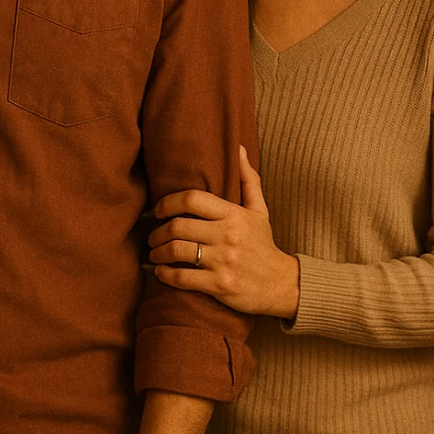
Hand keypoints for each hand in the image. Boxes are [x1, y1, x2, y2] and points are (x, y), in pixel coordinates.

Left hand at [148, 145, 299, 317]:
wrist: (281, 284)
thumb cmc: (263, 245)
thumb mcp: (260, 211)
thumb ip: (248, 180)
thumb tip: (239, 148)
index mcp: (234, 215)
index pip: (192, 199)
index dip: (168, 202)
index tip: (158, 210)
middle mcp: (228, 236)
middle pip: (178, 226)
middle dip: (158, 232)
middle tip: (153, 236)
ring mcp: (223, 261)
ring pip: (177, 251)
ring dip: (158, 252)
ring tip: (154, 252)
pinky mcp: (219, 285)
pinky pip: (182, 278)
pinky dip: (165, 274)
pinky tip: (161, 271)